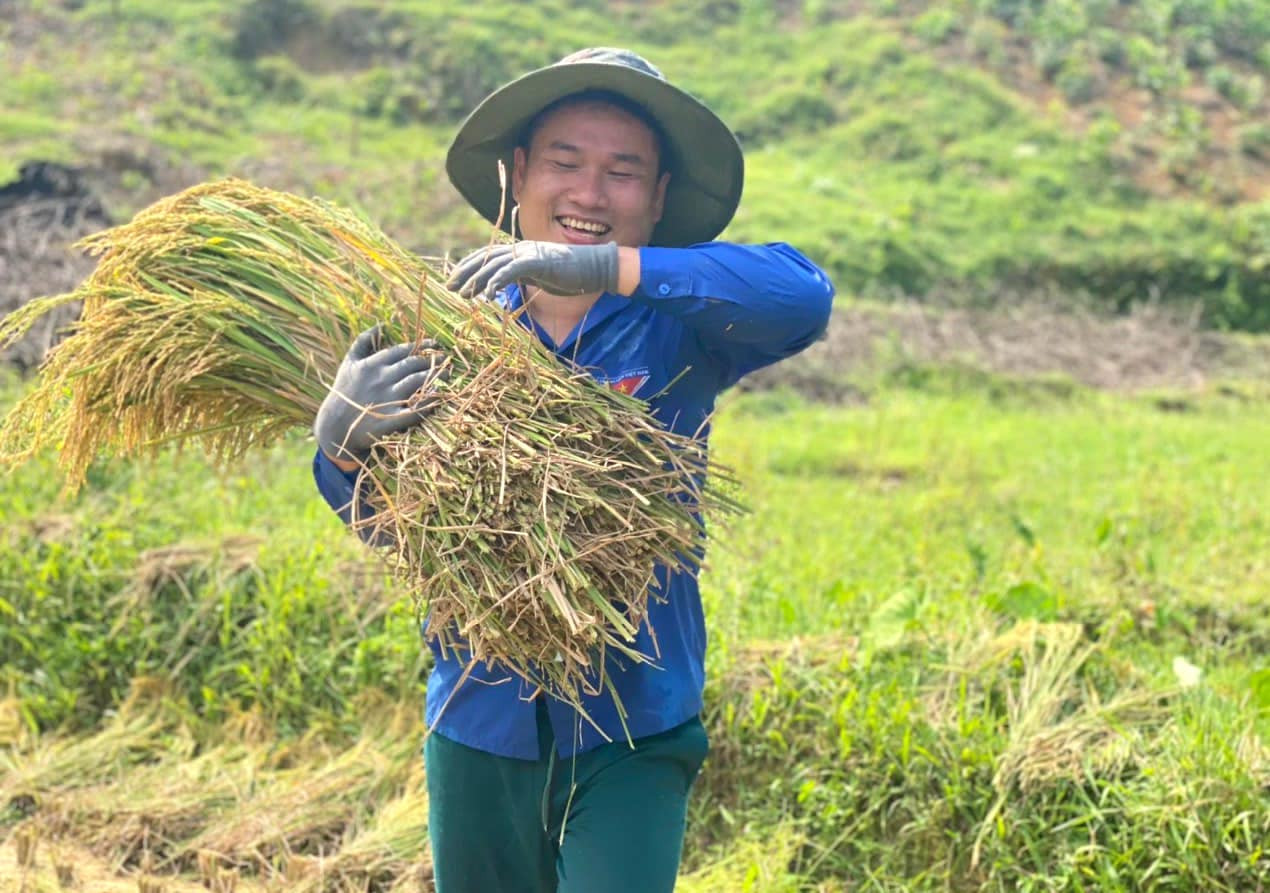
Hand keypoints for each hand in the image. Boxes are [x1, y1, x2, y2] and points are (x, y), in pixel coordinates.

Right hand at [314, 325, 446, 463]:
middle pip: (413, 365)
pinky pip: (414, 410)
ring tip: (447, 375)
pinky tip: (438, 398)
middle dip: (433, 361)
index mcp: (373, 364)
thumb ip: (363, 342)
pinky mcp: (389, 420)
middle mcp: (381, 379)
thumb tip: (381, 325)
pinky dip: (427, 404)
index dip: (423, 345)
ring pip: (417, 383)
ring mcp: (386, 399)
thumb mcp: (349, 363)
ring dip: (435, 377)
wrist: (334, 426)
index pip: (403, 350)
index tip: (436, 344)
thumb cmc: (344, 392)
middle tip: (446, 361)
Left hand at [445, 241, 618, 300]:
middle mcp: (520, 249)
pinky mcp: (537, 261)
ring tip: (463, 294)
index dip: (469, 267)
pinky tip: (486, 296)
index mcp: (520, 252)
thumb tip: (509, 286)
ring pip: (494, 264)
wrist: (595, 268)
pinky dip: (496, 282)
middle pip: (485, 258)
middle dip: (465, 272)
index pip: (487, 256)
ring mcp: (528, 254)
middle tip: (450, 287)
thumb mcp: (541, 276)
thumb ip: (524, 276)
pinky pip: (510, 271)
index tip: (455, 281)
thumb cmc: (571, 275)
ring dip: (476, 280)